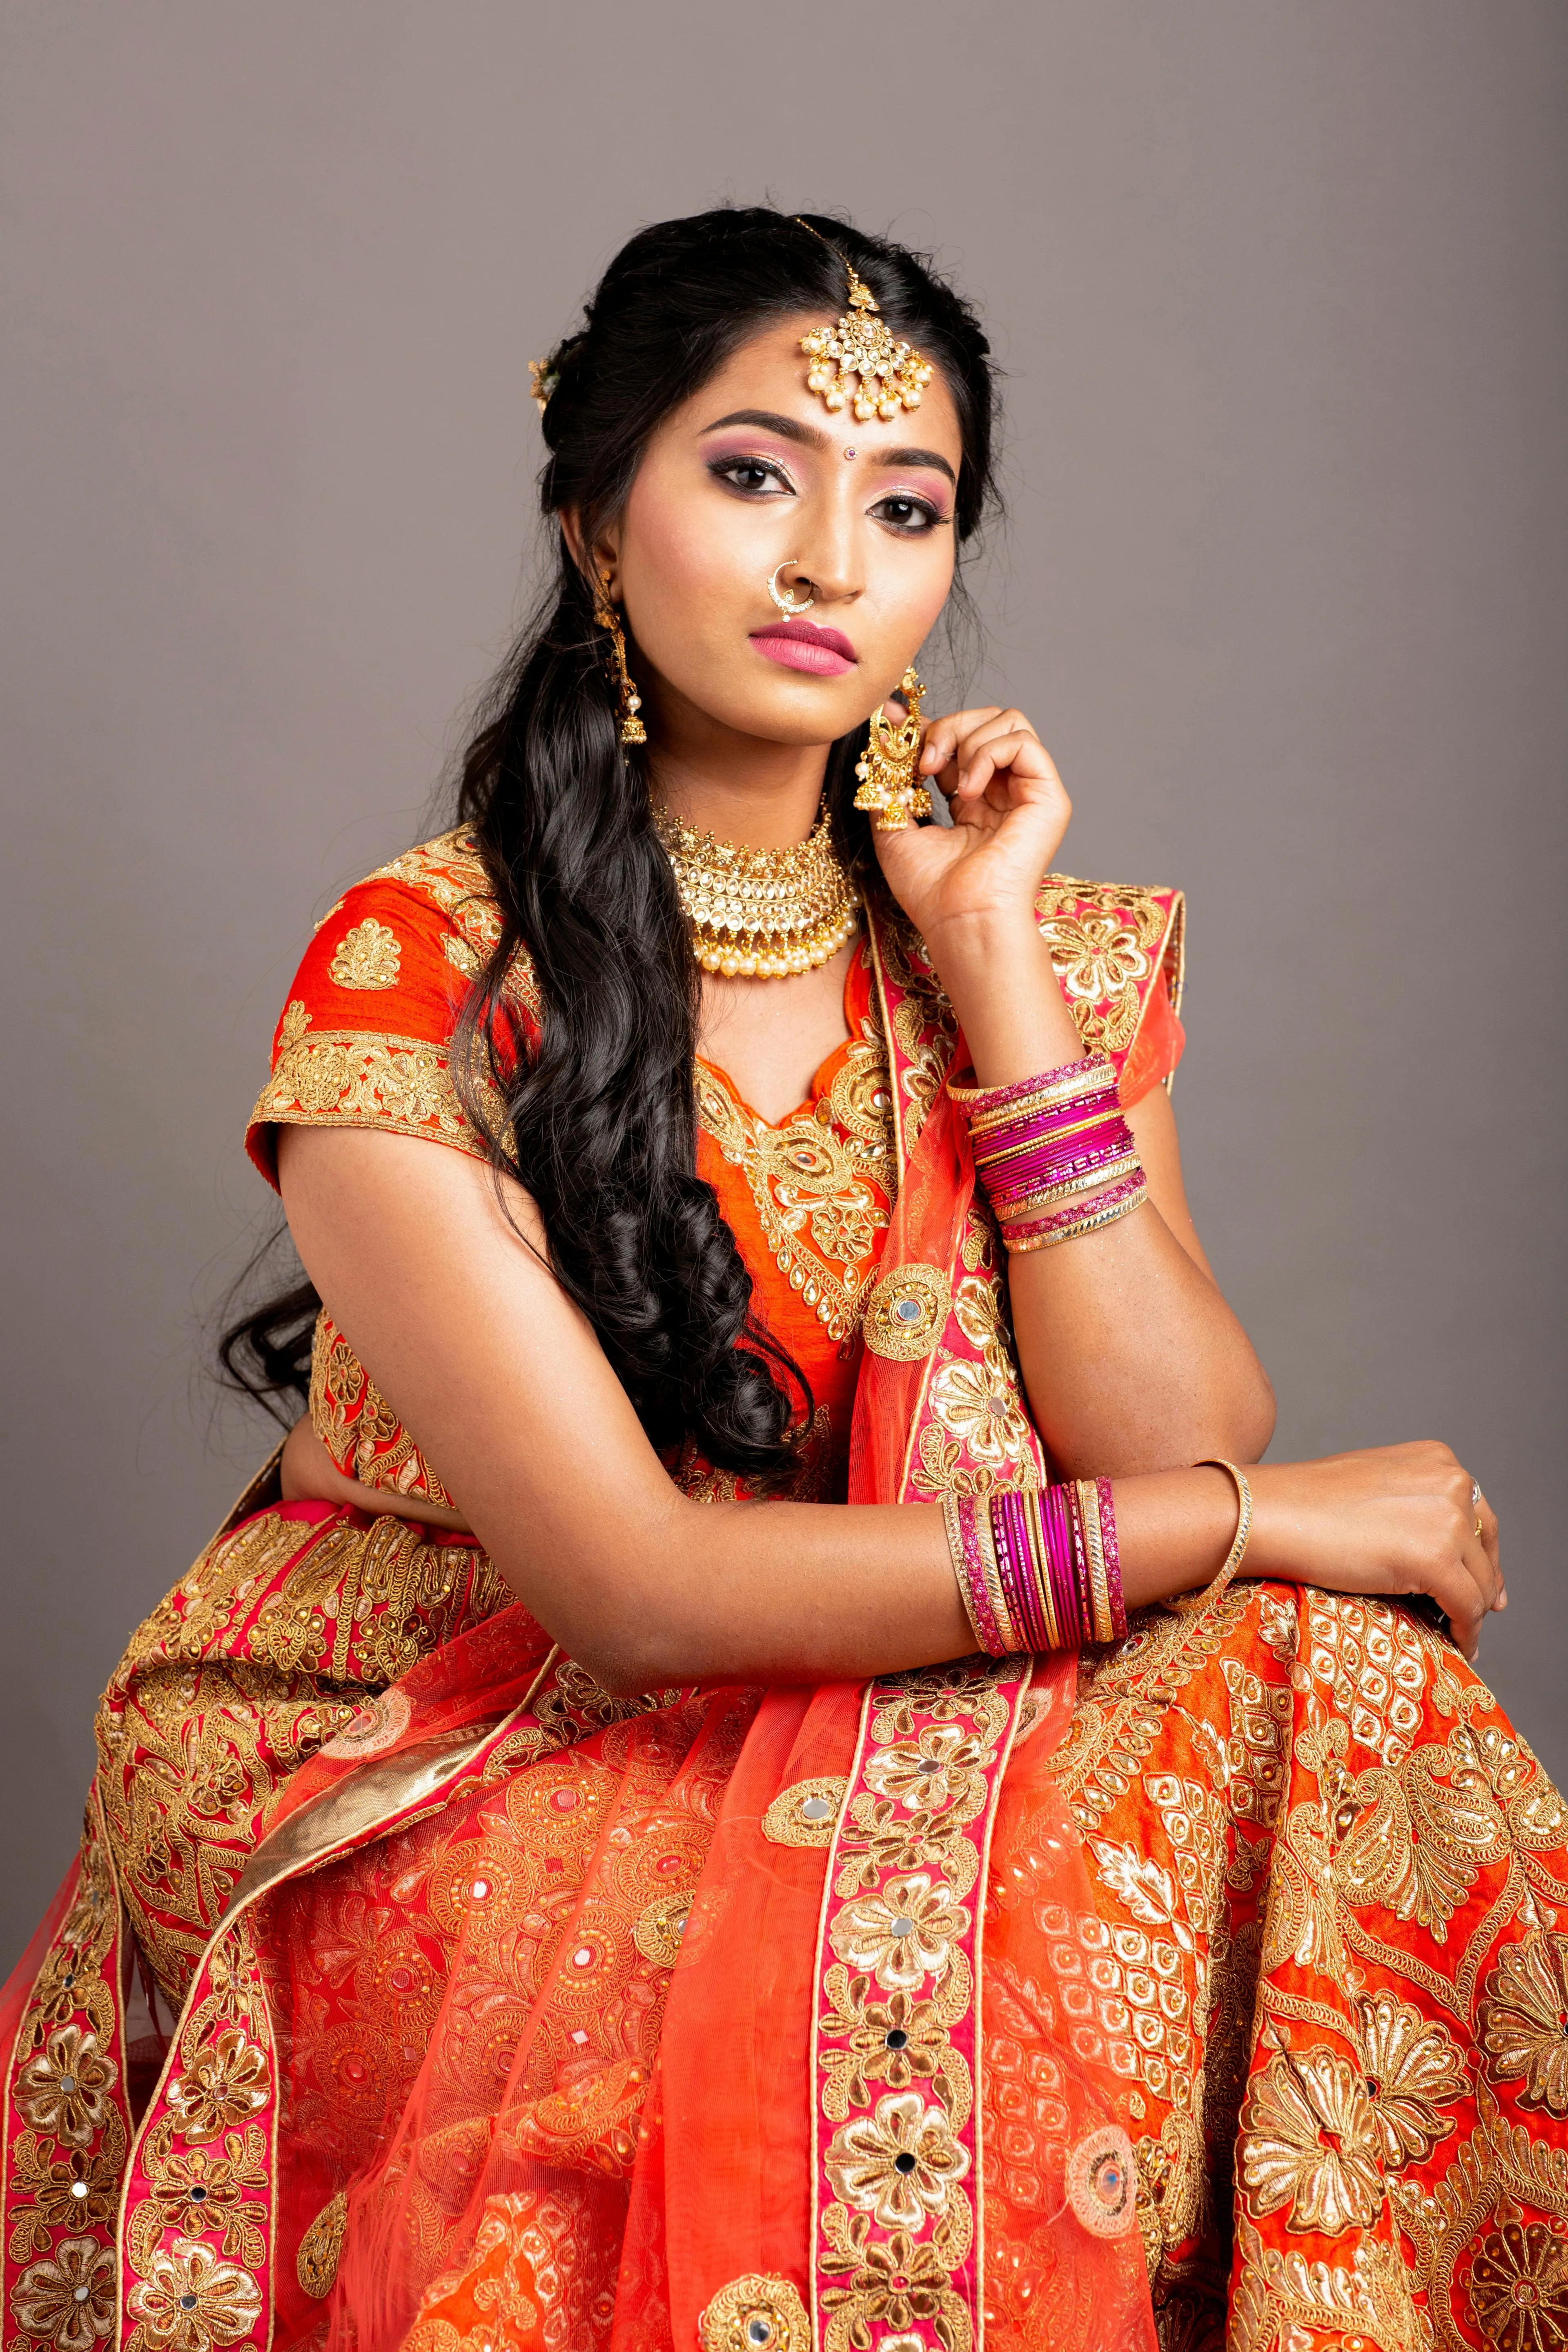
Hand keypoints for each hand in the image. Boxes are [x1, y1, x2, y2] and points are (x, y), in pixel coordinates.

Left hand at [871, 702, 1071, 949]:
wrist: (961, 921)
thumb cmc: (931, 891)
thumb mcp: (894, 829)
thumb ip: (890, 786)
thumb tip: (882, 742)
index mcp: (974, 800)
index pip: (960, 740)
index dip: (930, 726)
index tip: (895, 725)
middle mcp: (1005, 792)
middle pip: (988, 720)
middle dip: (949, 727)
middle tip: (925, 763)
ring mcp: (1029, 794)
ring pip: (1009, 722)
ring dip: (967, 738)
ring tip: (944, 778)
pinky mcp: (1048, 798)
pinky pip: (1023, 742)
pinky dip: (988, 754)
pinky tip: (969, 791)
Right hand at [1248, 1441, 1503, 1659]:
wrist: (1271, 1513)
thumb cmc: (1304, 1501)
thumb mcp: (1373, 1484)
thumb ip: (1409, 1502)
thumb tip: (1430, 1542)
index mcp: (1437, 1459)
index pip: (1477, 1513)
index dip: (1482, 1552)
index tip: (1482, 1579)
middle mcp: (1453, 1482)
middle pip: (1485, 1547)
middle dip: (1484, 1582)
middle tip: (1480, 1610)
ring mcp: (1447, 1520)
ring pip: (1480, 1582)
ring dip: (1472, 1611)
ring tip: (1458, 1633)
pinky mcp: (1437, 1559)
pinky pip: (1467, 1607)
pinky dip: (1467, 1631)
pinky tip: (1458, 1643)